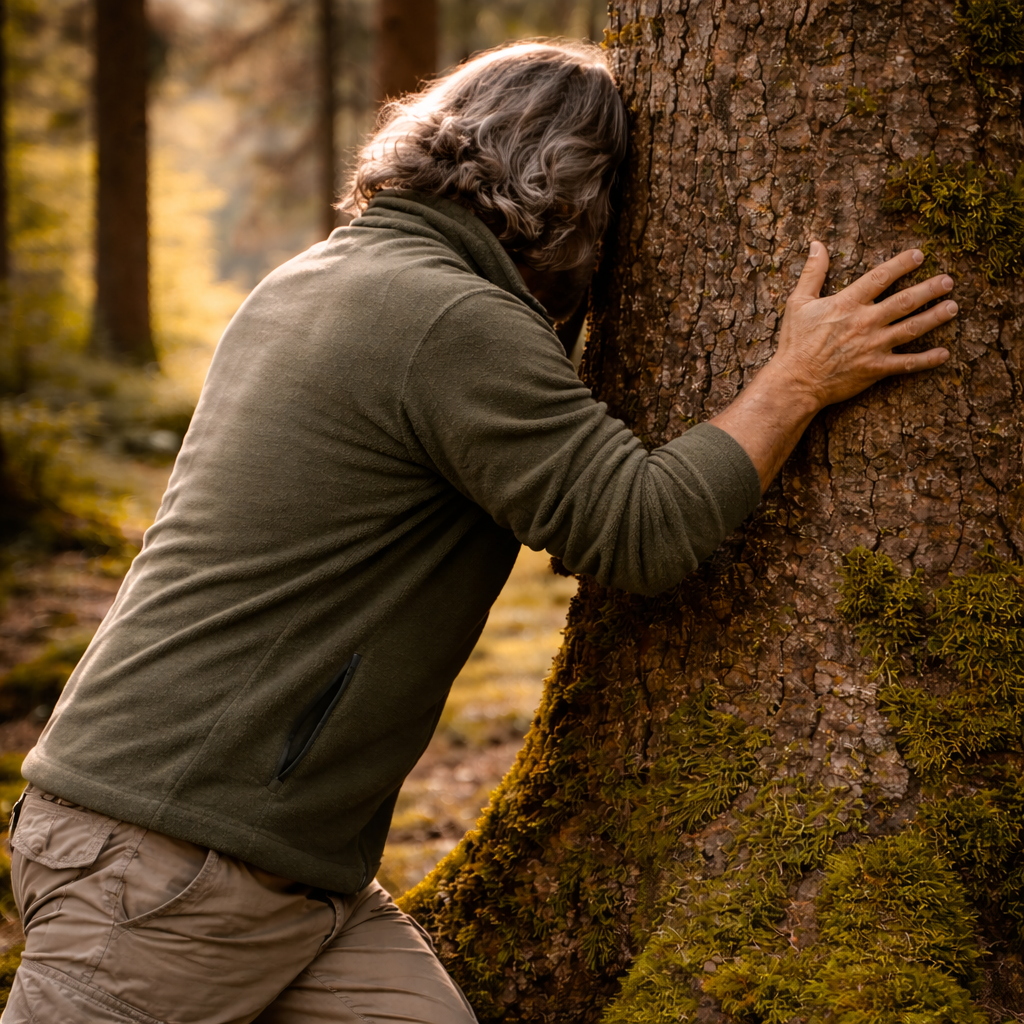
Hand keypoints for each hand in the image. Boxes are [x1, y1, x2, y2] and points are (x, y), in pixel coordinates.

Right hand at [708, 244, 956, 491]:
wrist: (795, 381)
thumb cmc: (794, 342)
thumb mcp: (798, 302)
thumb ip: (813, 272)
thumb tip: (817, 244)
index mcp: (847, 303)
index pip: (880, 277)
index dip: (901, 264)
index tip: (919, 255)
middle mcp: (865, 322)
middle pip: (905, 301)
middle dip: (929, 289)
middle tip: (948, 282)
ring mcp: (872, 346)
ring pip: (912, 328)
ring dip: (935, 317)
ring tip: (953, 307)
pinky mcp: (875, 369)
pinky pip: (906, 364)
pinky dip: (926, 360)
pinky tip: (943, 354)